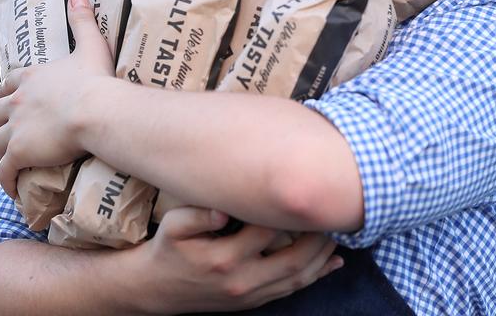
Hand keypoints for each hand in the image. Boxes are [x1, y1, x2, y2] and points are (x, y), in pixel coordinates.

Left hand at [0, 0, 114, 197]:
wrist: (96, 110)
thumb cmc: (96, 80)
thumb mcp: (90, 45)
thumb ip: (82, 20)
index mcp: (31, 77)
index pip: (8, 84)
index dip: (7, 92)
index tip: (10, 98)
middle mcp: (17, 101)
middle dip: (0, 120)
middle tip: (12, 129)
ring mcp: (16, 128)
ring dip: (2, 148)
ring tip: (14, 157)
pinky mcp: (19, 153)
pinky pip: (4, 171)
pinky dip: (7, 180)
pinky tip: (14, 187)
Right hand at [130, 206, 342, 313]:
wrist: (156, 288)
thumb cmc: (168, 249)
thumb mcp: (173, 226)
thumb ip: (197, 214)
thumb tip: (224, 210)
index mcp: (224, 258)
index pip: (266, 232)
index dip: (287, 213)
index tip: (303, 193)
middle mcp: (242, 280)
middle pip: (292, 259)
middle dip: (317, 237)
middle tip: (333, 213)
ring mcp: (249, 295)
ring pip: (296, 279)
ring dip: (321, 257)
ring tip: (339, 234)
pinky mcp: (252, 302)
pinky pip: (290, 291)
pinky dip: (314, 277)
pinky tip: (332, 264)